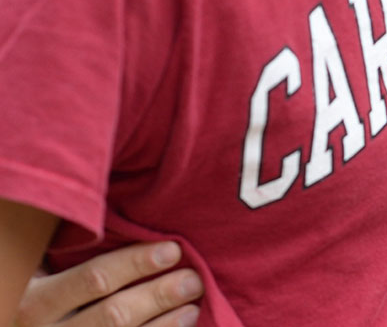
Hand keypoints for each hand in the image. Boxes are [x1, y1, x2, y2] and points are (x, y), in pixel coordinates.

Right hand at [13, 242, 202, 326]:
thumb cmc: (37, 290)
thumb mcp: (41, 268)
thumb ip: (73, 253)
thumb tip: (127, 227)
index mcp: (35, 299)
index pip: (95, 279)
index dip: (136, 264)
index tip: (173, 250)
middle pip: (115, 314)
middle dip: (159, 296)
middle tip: (193, 279)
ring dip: (165, 324)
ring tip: (193, 306)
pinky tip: (180, 325)